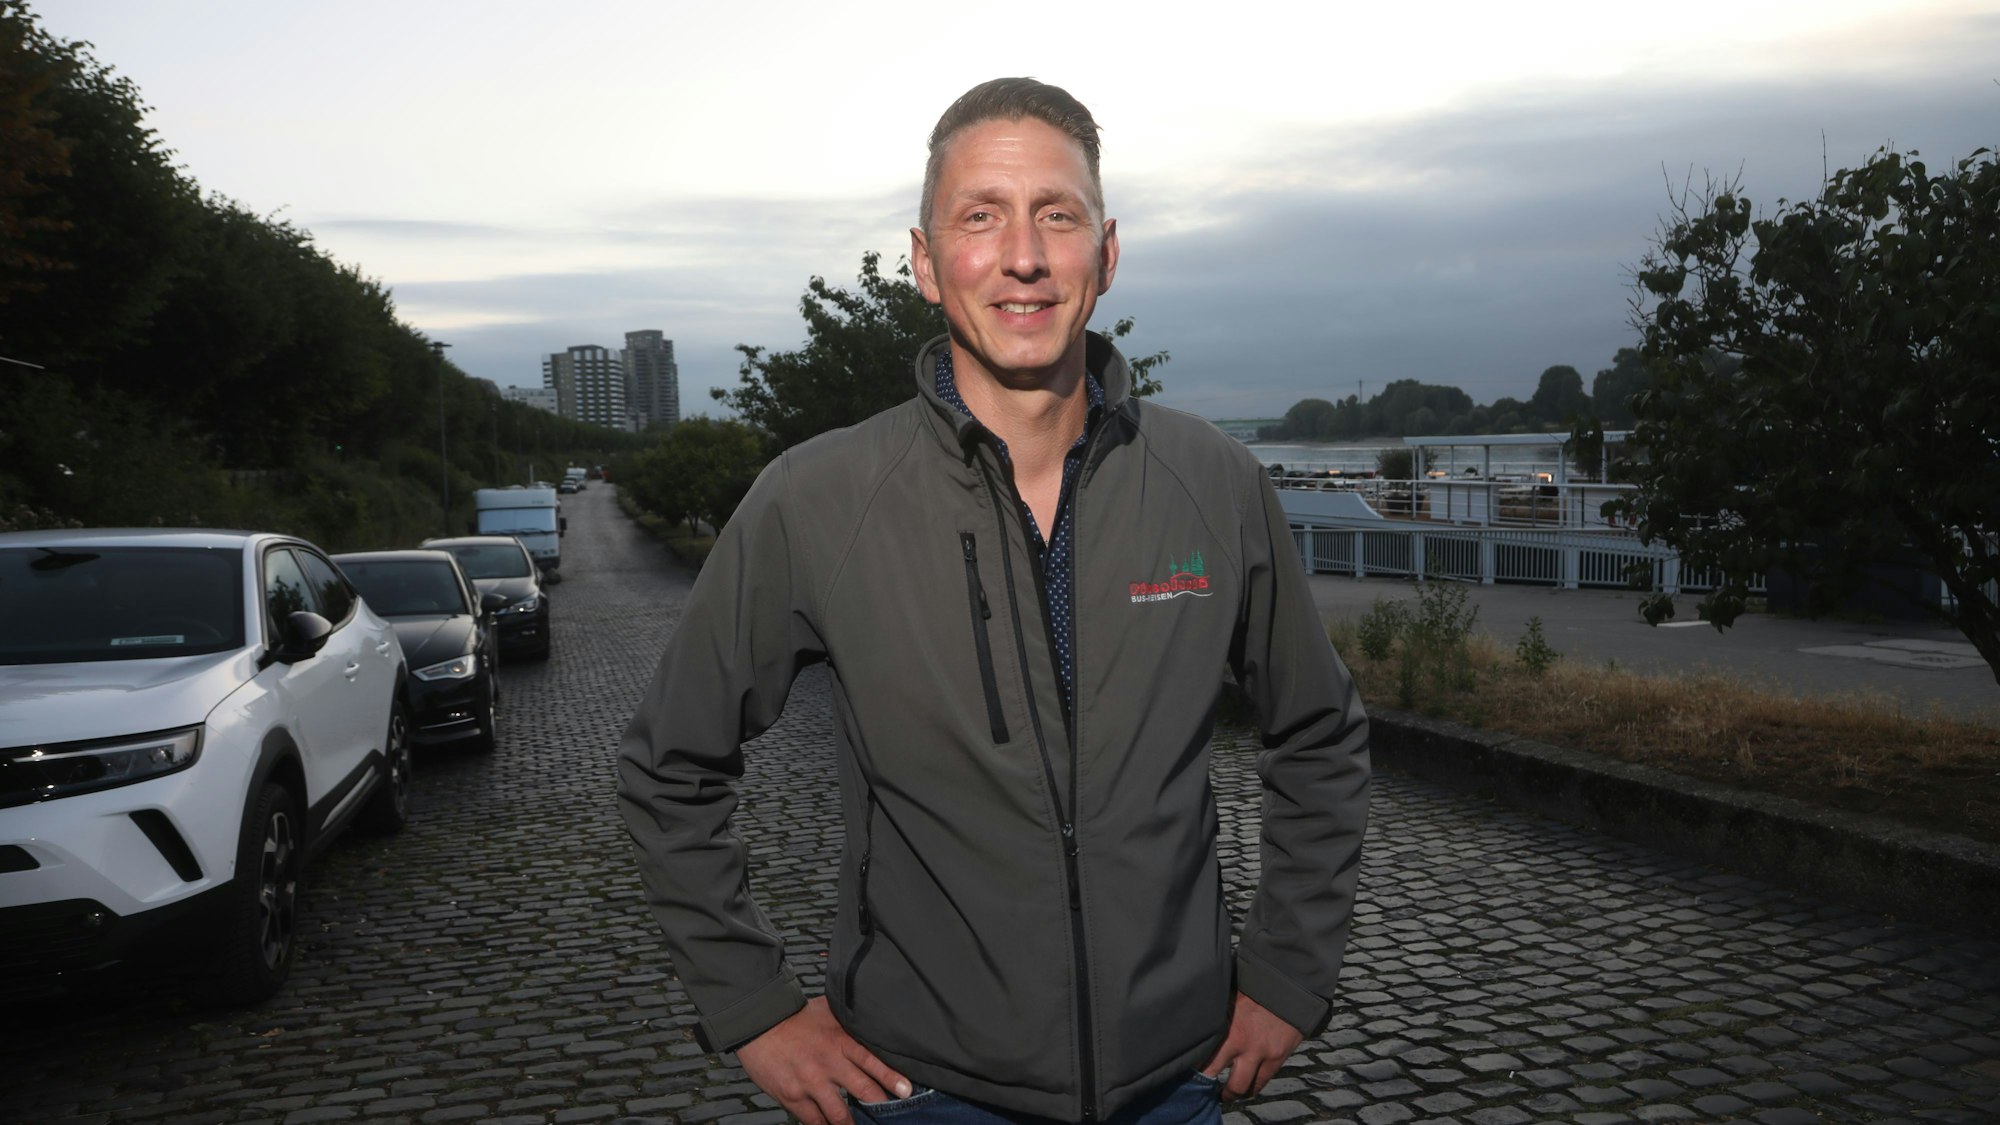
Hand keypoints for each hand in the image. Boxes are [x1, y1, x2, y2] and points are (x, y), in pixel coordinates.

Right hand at [735, 997, 912, 1124]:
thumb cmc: (795, 1016)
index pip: (872, 1062)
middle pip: (862, 1091)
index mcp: (840, 1040)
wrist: (759, 1023)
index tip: (906, 1091)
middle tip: (889, 1116)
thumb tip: (871, 1018)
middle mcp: (828, 1064)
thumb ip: (849, 1021)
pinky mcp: (792, 1097)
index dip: (891, 1078)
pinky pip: (813, 1121)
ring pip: (839, 1114)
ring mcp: (810, 1083)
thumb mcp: (828, 1011)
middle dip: (879, 1106)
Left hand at [1201, 991, 1303, 1099]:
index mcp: (1225, 1026)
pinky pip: (1261, 1083)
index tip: (1185, 1071)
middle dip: (1204, 1086)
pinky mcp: (1277, 1059)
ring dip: (1230, 1094)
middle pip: (1214, 1076)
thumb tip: (1196, 1017)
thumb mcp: (1229, 995)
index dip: (1191, 1066)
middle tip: (1200, 1090)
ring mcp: (1260, 1054)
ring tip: (1225, 1094)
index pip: (1201, 1054)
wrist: (1292, 986)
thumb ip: (1216, 1012)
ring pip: (1240, 1087)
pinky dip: (1252, 1089)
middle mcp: (1240, 1043)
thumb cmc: (1257, 987)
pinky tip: (1246, 1089)